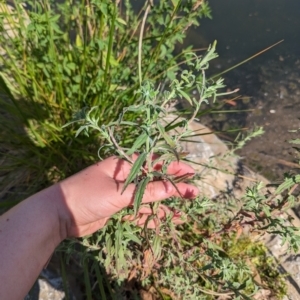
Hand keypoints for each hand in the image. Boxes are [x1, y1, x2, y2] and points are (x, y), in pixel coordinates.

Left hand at [58, 156, 197, 236]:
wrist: (59, 215)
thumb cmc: (88, 195)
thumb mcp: (119, 192)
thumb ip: (147, 191)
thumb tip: (173, 189)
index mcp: (124, 165)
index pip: (154, 164)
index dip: (173, 168)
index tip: (191, 173)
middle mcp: (125, 177)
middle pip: (154, 181)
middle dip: (173, 188)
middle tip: (193, 194)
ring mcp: (122, 194)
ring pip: (149, 198)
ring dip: (165, 204)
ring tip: (185, 212)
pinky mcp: (119, 208)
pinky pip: (139, 211)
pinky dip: (152, 215)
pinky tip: (166, 220)